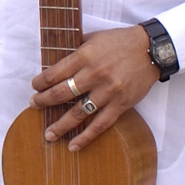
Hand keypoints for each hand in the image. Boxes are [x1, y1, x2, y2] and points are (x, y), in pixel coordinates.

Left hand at [31, 26, 156, 150]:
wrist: (151, 49)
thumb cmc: (120, 42)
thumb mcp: (93, 38)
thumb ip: (74, 51)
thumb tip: (53, 63)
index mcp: (85, 57)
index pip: (54, 74)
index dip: (40, 83)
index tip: (34, 87)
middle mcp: (94, 75)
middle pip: (61, 94)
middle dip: (43, 102)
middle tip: (34, 106)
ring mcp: (108, 92)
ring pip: (78, 113)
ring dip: (60, 125)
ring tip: (48, 134)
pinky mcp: (121, 104)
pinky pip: (100, 124)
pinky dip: (86, 137)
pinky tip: (73, 145)